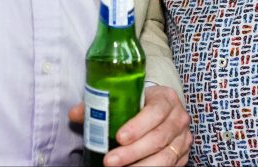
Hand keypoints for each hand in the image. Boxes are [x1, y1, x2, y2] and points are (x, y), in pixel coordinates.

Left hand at [68, 85, 190, 165]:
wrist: (162, 110)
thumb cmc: (141, 103)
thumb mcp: (125, 97)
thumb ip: (101, 104)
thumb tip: (75, 114)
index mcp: (166, 98)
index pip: (155, 112)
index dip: (137, 126)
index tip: (118, 137)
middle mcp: (179, 118)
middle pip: (158, 138)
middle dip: (132, 153)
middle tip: (109, 161)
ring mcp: (182, 138)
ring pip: (165, 157)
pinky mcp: (182, 155)